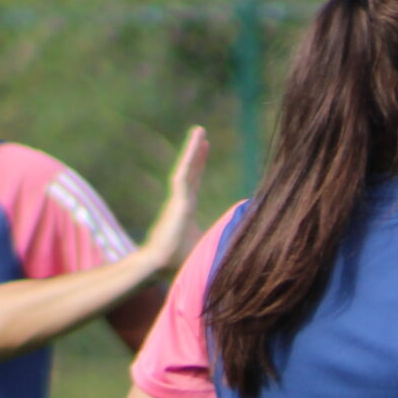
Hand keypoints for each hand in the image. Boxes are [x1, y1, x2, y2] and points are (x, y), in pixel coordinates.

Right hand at [137, 127, 211, 274]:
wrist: (158, 266)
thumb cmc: (179, 261)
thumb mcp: (205, 244)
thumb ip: (218, 236)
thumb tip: (239, 237)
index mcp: (186, 211)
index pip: (194, 184)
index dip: (199, 167)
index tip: (204, 151)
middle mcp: (181, 203)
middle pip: (191, 173)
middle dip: (197, 155)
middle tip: (203, 137)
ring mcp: (178, 201)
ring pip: (186, 170)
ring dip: (192, 150)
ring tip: (200, 131)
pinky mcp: (177, 202)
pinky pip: (183, 175)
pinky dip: (189, 159)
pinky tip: (196, 143)